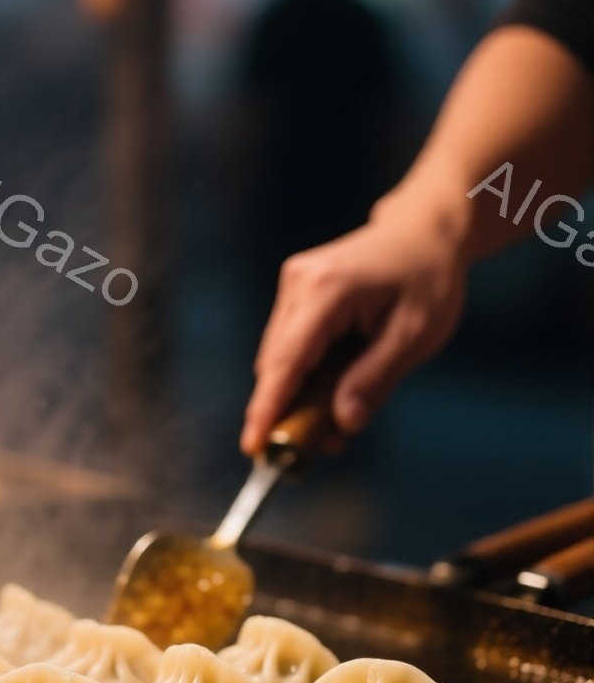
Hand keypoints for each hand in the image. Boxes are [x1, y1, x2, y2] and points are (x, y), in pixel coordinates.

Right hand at [240, 203, 469, 455]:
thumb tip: (342, 423)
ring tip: (334, 426)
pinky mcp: (297, 290)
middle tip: (319, 449)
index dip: (267, 409)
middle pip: (277, 364)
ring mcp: (293, 283)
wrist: (424, 233)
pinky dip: (305, 374)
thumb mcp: (414, 336)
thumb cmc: (427, 280)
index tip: (253, 447)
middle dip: (289, 410)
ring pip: (280, 357)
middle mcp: (299, 283)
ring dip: (298, 394)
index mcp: (328, 291)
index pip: (287, 362)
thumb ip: (375, 380)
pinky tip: (332, 393)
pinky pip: (290, 344)